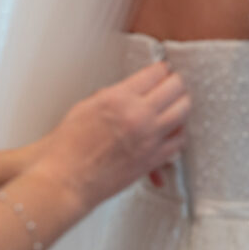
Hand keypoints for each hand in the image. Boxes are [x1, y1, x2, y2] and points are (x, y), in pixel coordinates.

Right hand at [36, 62, 190, 209]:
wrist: (65, 179)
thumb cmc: (67, 147)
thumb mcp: (85, 107)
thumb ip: (112, 96)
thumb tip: (130, 91)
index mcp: (118, 97)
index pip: (155, 73)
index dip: (162, 69)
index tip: (163, 70)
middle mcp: (137, 114)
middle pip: (175, 87)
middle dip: (176, 82)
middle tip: (175, 83)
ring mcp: (149, 137)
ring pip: (183, 111)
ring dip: (183, 104)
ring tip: (179, 102)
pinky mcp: (153, 158)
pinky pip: (179, 141)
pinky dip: (179, 133)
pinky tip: (174, 130)